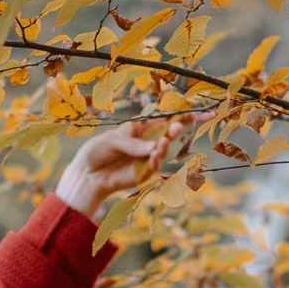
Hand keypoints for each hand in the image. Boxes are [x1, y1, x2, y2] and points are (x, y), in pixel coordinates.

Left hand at [55, 117, 186, 218]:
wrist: (87, 173)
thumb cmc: (98, 150)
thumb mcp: (112, 140)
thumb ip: (132, 143)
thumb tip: (154, 147)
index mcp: (141, 128)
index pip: (164, 119)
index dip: (183, 115)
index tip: (201, 113)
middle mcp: (148, 142)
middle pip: (169, 133)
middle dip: (177, 129)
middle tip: (179, 126)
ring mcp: (147, 158)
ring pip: (163, 150)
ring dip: (164, 146)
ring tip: (162, 143)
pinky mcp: (144, 174)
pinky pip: (154, 166)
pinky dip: (155, 161)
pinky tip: (153, 156)